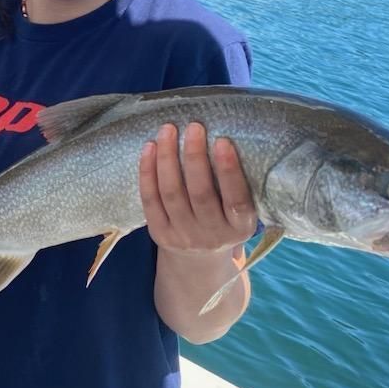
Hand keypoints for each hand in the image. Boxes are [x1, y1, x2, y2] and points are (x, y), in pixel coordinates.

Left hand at [140, 123, 257, 254]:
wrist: (200, 261)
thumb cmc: (225, 220)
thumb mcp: (240, 212)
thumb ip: (238, 186)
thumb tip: (229, 137)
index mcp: (239, 227)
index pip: (236, 199)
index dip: (228, 170)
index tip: (222, 141)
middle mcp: (212, 235)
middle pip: (200, 193)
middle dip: (194, 157)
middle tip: (194, 127)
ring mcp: (184, 236)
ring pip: (172, 193)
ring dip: (168, 158)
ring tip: (168, 130)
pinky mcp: (159, 235)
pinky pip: (150, 200)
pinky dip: (147, 172)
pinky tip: (149, 148)